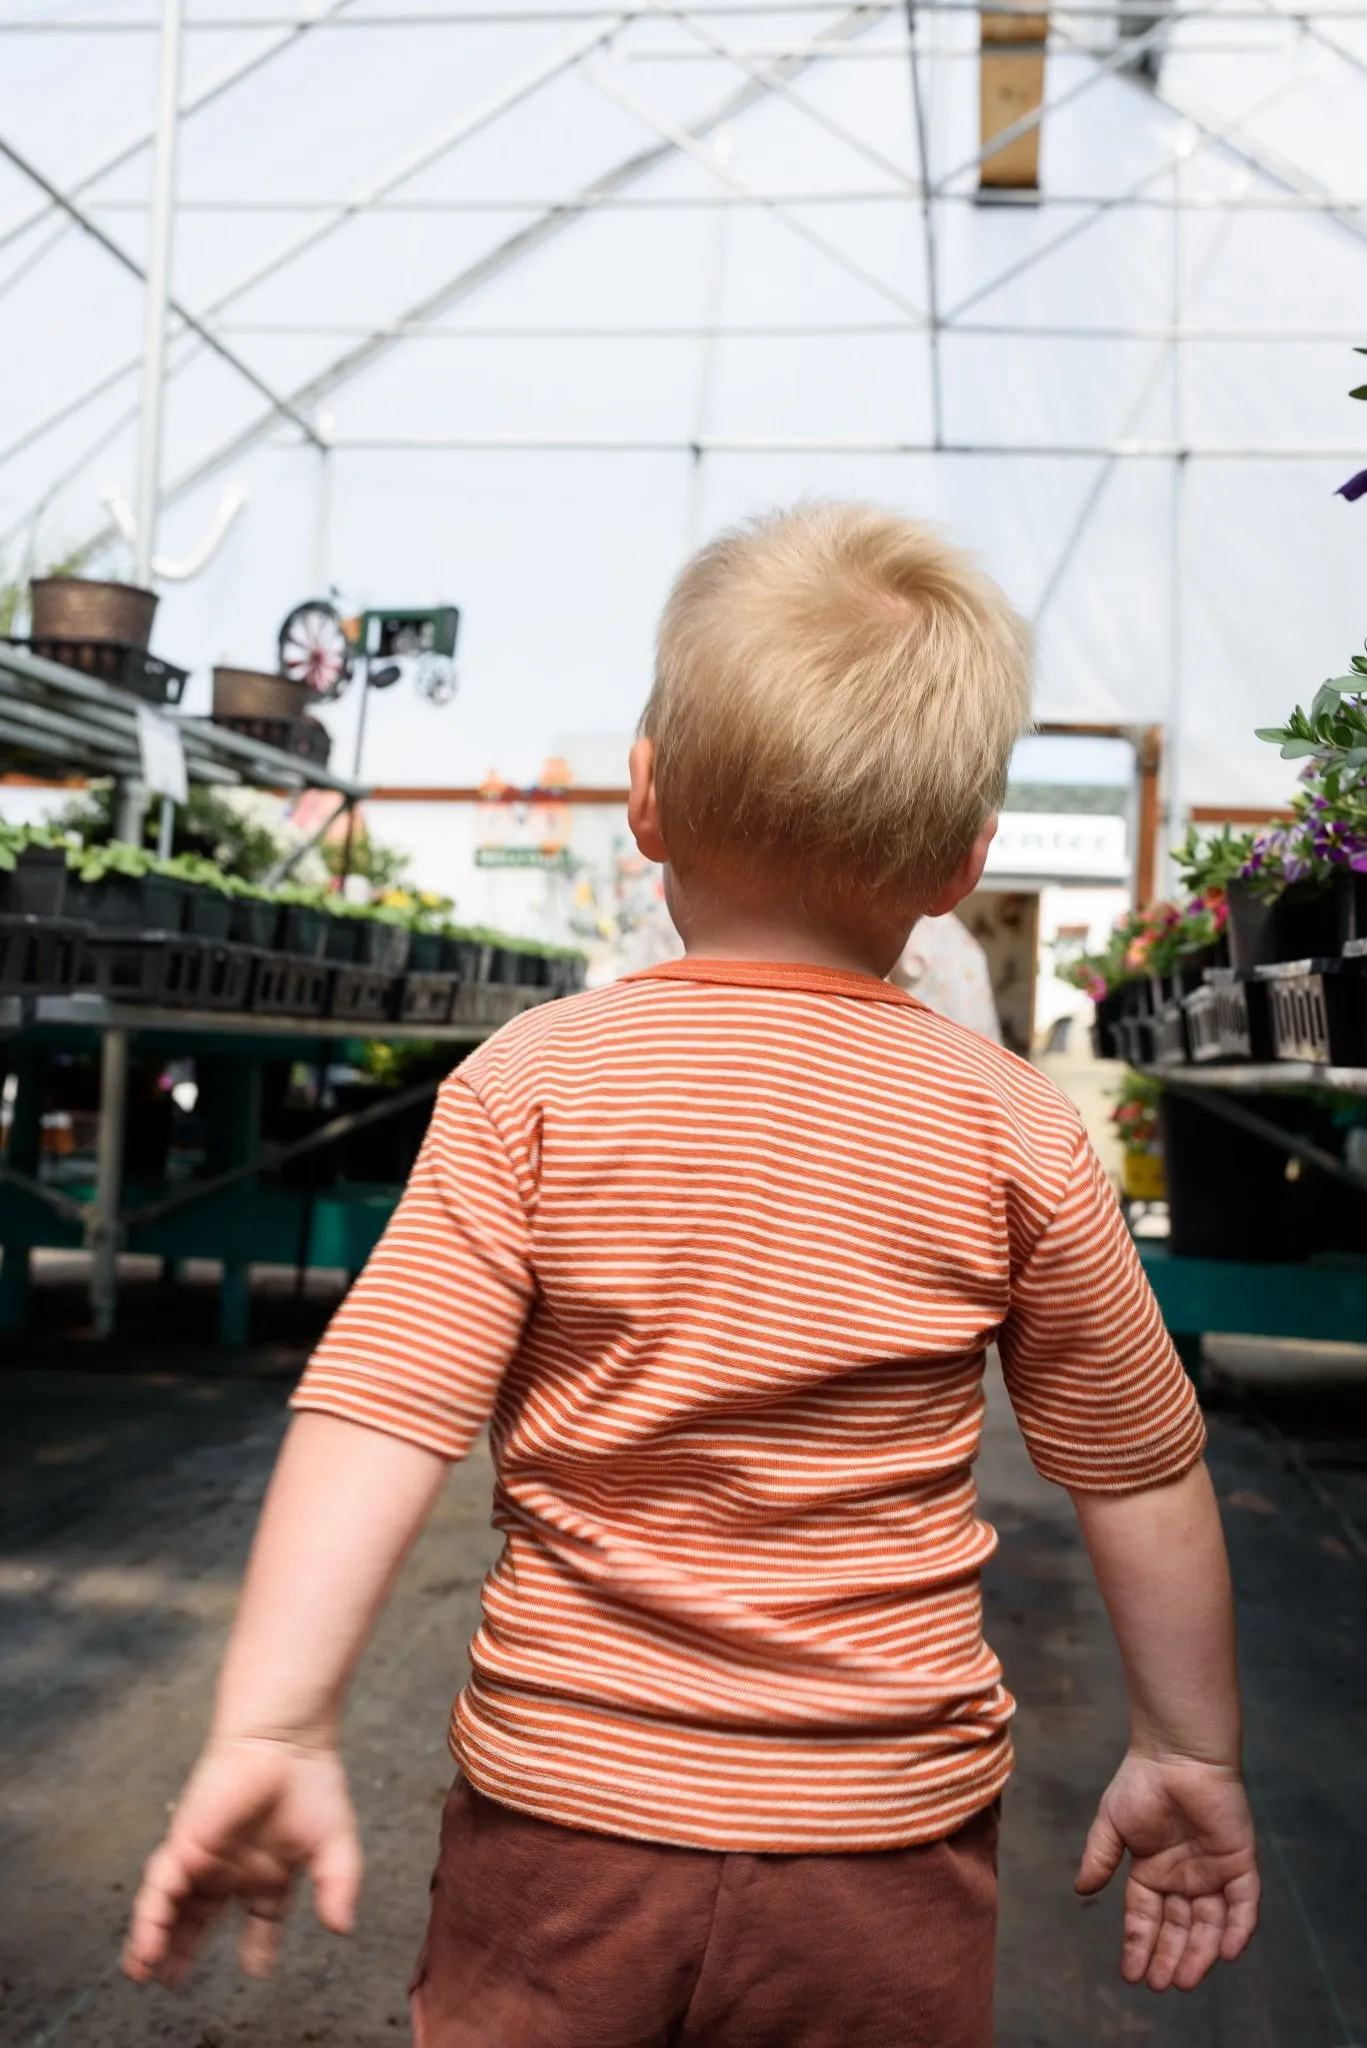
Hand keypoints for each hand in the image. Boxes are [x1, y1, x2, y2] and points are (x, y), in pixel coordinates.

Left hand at [123, 1735, 362, 1988]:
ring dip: (159, 1942)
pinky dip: (150, 1922)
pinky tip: (146, 1950)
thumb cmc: (313, 1781)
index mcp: (270, 1872)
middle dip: (185, 1949)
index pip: (261, 1921)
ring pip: (174, 1908)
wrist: (285, 1739)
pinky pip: (159, 1892)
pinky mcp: (185, 1846)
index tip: (258, 1968)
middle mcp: (233, 1869)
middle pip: (202, 1918)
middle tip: (172, 1979)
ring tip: (149, 1974)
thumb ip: (339, 1886)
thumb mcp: (336, 1843)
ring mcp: (206, 1860)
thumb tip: (342, 1928)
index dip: (260, 1947)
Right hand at [1075, 1750, 1259, 1991]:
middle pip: (1178, 1928)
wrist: (1177, 1754)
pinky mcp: (1240, 1863)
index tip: (1130, 1974)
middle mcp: (1184, 1879)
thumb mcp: (1112, 1823)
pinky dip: (1238, 1928)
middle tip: (1161, 1986)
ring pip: (1210, 1924)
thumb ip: (1099, 1857)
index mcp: (1153, 1872)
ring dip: (1200, 1953)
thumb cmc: (1141, 1783)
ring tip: (1186, 1980)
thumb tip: (1081, 1892)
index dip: (1138, 1945)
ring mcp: (1213, 1873)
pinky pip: (1243, 1904)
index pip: (1145, 1918)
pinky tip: (1226, 1952)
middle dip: (1170, 1957)